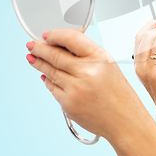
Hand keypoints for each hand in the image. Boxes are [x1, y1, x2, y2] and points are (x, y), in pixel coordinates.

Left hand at [25, 29, 142, 139]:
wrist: (123, 120)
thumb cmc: (118, 93)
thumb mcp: (108, 65)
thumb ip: (87, 53)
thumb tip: (62, 44)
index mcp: (100, 58)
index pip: (71, 38)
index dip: (55, 35)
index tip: (47, 35)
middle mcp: (87, 72)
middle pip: (55, 55)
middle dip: (39, 48)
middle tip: (31, 45)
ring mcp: (76, 89)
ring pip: (50, 71)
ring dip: (39, 63)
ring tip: (32, 57)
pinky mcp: (68, 104)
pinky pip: (52, 88)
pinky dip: (48, 80)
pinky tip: (45, 76)